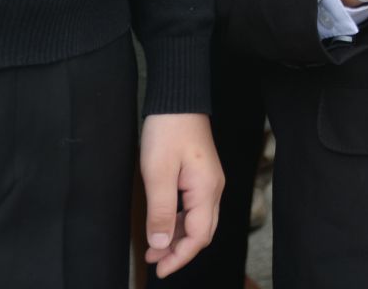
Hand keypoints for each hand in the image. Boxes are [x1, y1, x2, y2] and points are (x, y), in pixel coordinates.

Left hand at [136, 112, 222, 275]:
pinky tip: (163, 223)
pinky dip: (178, 221)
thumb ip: (160, 211)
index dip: (179, 258)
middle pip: (202, 232)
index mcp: (206, 191)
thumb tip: (161, 244)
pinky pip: (194, 208)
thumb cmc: (168, 130)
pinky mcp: (201, 175)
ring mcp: (209, 181)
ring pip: (198, 221)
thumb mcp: (157, 173)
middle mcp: (213, 189)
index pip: (198, 237)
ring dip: (177, 237)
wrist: (178, 98)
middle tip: (154, 262)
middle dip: (179, 251)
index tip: (160, 270)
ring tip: (154, 247)